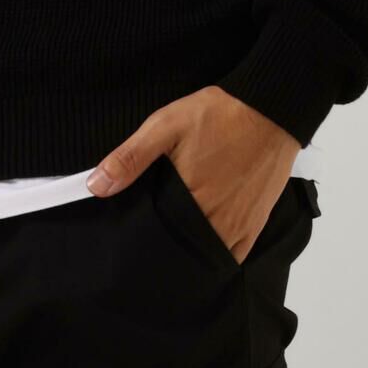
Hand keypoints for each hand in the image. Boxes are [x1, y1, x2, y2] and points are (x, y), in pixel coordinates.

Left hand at [88, 88, 300, 263]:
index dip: (142, 243)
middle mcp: (215, 220)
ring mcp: (237, 225)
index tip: (129, 245)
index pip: (157, 238)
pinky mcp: (255, 223)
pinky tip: (203, 249)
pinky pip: (234, 255)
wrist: (270, 110)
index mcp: (188, 200)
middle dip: (164, 251)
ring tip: (173, 249)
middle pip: (182, 250)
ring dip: (190, 256)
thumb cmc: (218, 116)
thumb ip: (131, 157)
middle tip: (147, 249)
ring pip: (206, 256)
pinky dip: (218, 257)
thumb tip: (96, 186)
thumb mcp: (165, 126)